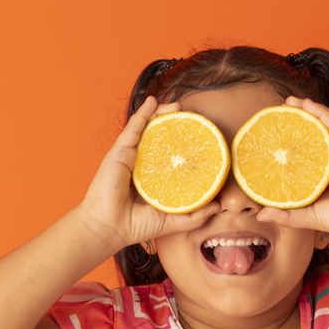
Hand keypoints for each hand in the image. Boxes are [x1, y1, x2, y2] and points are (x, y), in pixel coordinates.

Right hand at [79, 96, 220, 251]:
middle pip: (159, 138)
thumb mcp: (173, 220)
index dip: (182, 144)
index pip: (168, 155)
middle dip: (174, 124)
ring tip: (179, 106)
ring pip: (147, 128)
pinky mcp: (119, 152)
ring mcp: (129, 157)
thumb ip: (196, 214)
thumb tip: (219, 205)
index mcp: (151, 178)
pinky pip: (133, 128)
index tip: (198, 137)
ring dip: (161, 113)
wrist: (110, 227)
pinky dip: (143, 113)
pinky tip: (152, 101)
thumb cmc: (136, 226)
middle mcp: (140, 164)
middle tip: (191, 116)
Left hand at [254, 97, 328, 245]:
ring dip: (305, 111)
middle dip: (294, 124)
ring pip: (321, 126)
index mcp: (321, 177)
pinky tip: (306, 104)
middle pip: (310, 138)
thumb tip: (260, 215)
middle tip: (276, 115)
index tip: (270, 139)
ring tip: (289, 102)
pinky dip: (320, 112)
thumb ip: (286, 215)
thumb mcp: (308, 217)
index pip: (301, 158)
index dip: (287, 146)